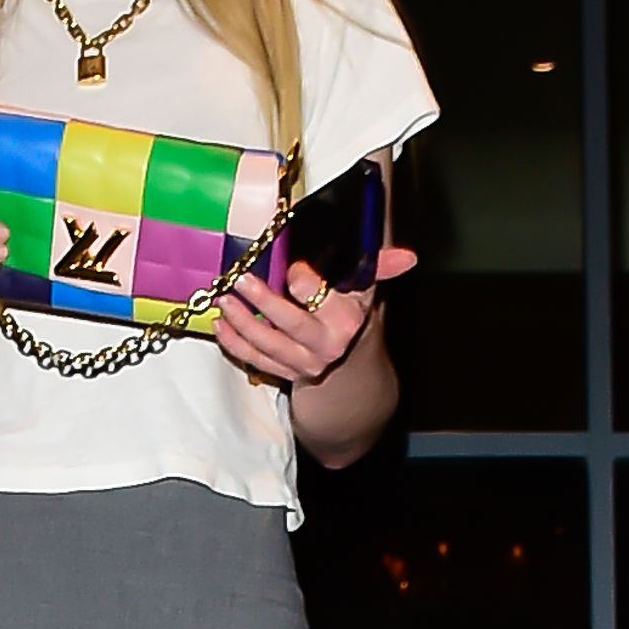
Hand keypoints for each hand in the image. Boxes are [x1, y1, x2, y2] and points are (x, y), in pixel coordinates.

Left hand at [212, 245, 417, 385]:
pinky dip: (235, 343)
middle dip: (263, 302)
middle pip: (290, 324)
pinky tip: (221, 324)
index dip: (305, 282)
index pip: (324, 300)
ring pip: (268, 345)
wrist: (349, 363)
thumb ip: (380, 267)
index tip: (292, 266)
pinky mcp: (284, 372)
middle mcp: (326, 346)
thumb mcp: (365, 289)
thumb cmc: (350, 313)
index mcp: (347, 321)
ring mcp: (303, 363)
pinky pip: (255, 360)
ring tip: (224, 299)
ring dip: (242, 323)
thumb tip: (408, 257)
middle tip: (240, 278)